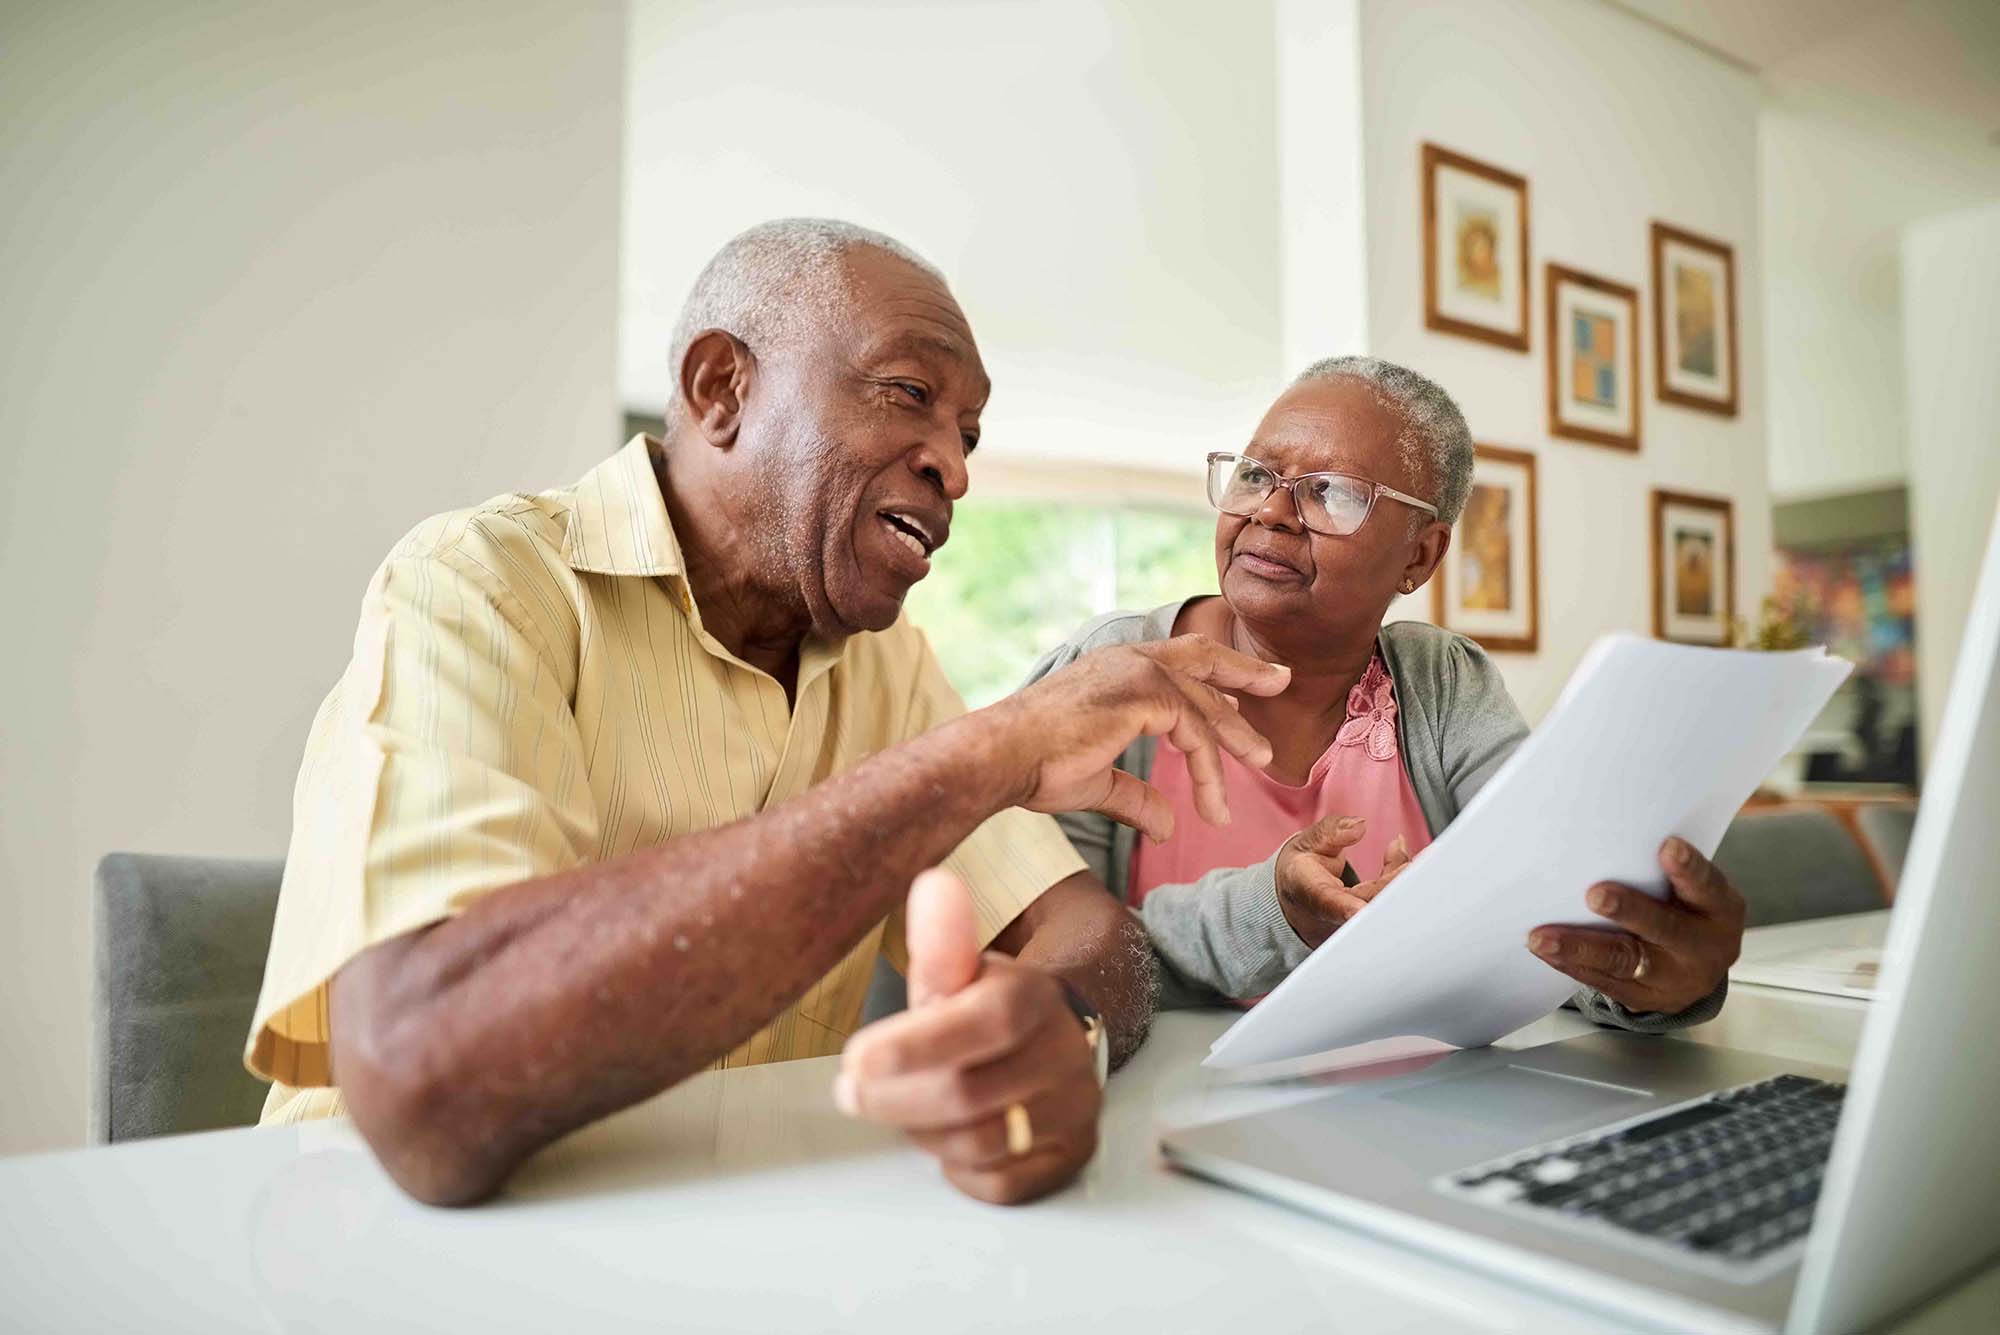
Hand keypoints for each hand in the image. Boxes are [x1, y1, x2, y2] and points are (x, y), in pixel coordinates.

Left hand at [835, 869, 1102, 1204]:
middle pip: (967, 1096)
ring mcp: (1075, 1109)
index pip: (985, 1022)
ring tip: (900, 1105)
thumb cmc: (985, 1008)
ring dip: (921, 1130)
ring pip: (977, 1144)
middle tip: (852, 1089)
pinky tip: (944, 1134)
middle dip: (894, 1098)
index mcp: (1036, 998)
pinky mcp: (1071, 1157)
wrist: (1048, 1042)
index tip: (855, 1058)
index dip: (916, 1044)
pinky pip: (996, 1183)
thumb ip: (942, 937)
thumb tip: (934, 886)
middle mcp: (1068, 1054)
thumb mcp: (959, 971)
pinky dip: (956, 1166)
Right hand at [982, 634, 1290, 842]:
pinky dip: (1209, 770)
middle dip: (1245, 670)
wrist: (1002, 757)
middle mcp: (1127, 660)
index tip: (1239, 695)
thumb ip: (1136, 796)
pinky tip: (1213, 804)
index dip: (1211, 678)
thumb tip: (1167, 825)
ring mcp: (1137, 672)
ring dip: (1237, 735)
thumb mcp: (1097, 781)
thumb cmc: (1034, 767)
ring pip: (1205, 703)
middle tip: (1281, 679)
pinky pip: (1196, 732)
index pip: (1175, 662)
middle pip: (1202, 657)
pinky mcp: (1144, 695)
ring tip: (1263, 762)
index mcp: (1113, 669)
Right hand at [1276, 816, 1411, 947]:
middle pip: (1368, 904)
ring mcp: (1354, 922)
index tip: (1358, 910)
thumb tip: (1359, 826)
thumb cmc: (1301, 871)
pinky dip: (1402, 880)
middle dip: (1393, 885)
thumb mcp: (1306, 843)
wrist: (1298, 897)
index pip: (1327, 903)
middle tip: (1416, 864)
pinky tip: (1411, 859)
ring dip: (1406, 881)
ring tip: (1429, 856)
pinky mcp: (1370, 922)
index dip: (1344, 908)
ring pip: (1384, 904)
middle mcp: (1334, 915)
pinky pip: (1390, 902)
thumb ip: (1331, 833)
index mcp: (1310, 893)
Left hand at [1527, 836, 1746, 1014]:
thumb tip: (1606, 839)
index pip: (1706, 886)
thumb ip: (1661, 872)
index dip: (1688, 868)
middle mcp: (1702, 948)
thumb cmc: (1688, 912)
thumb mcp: (1694, 891)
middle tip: (1597, 895)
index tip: (1668, 847)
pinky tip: (1547, 952)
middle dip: (1630, 911)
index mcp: (1719, 910)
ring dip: (1581, 948)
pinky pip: (1604, 982)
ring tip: (1544, 938)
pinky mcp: (1644, 997)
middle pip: (1665, 929)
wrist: (1699, 970)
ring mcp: (1674, 978)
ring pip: (1625, 961)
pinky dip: (1572, 965)